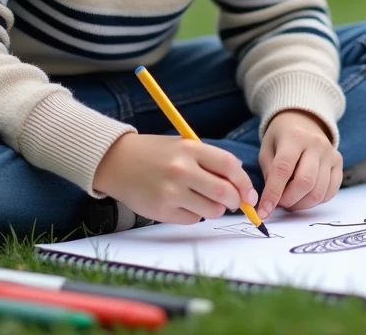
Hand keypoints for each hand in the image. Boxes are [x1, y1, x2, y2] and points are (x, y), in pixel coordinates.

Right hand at [93, 133, 257, 224]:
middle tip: (235, 202)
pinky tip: (182, 203)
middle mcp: (181, 170)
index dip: (244, 182)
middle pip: (225, 192)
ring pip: (212, 210)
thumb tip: (240, 185)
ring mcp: (171, 192)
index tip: (248, 193)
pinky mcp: (162, 211)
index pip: (230, 166)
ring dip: (215, 208)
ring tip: (203, 199)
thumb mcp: (183, 146)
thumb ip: (210, 161)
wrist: (117, 162)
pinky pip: (193, 219)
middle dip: (236, 201)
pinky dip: (195, 214)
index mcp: (190, 149)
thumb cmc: (155, 153)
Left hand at [257, 110, 341, 218]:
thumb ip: (268, 173)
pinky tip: (304, 197)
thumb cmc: (281, 138)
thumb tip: (271, 202)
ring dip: (301, 204)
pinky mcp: (339, 162)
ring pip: (318, 191)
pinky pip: (330, 192)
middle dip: (289, 200)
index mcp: (294, 137)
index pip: (283, 170)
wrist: (304, 120)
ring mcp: (330, 153)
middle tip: (279, 203)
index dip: (273, 193)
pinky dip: (315, 201)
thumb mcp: (267, 149)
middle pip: (305, 183)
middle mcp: (316, 144)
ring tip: (290, 201)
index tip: (264, 211)